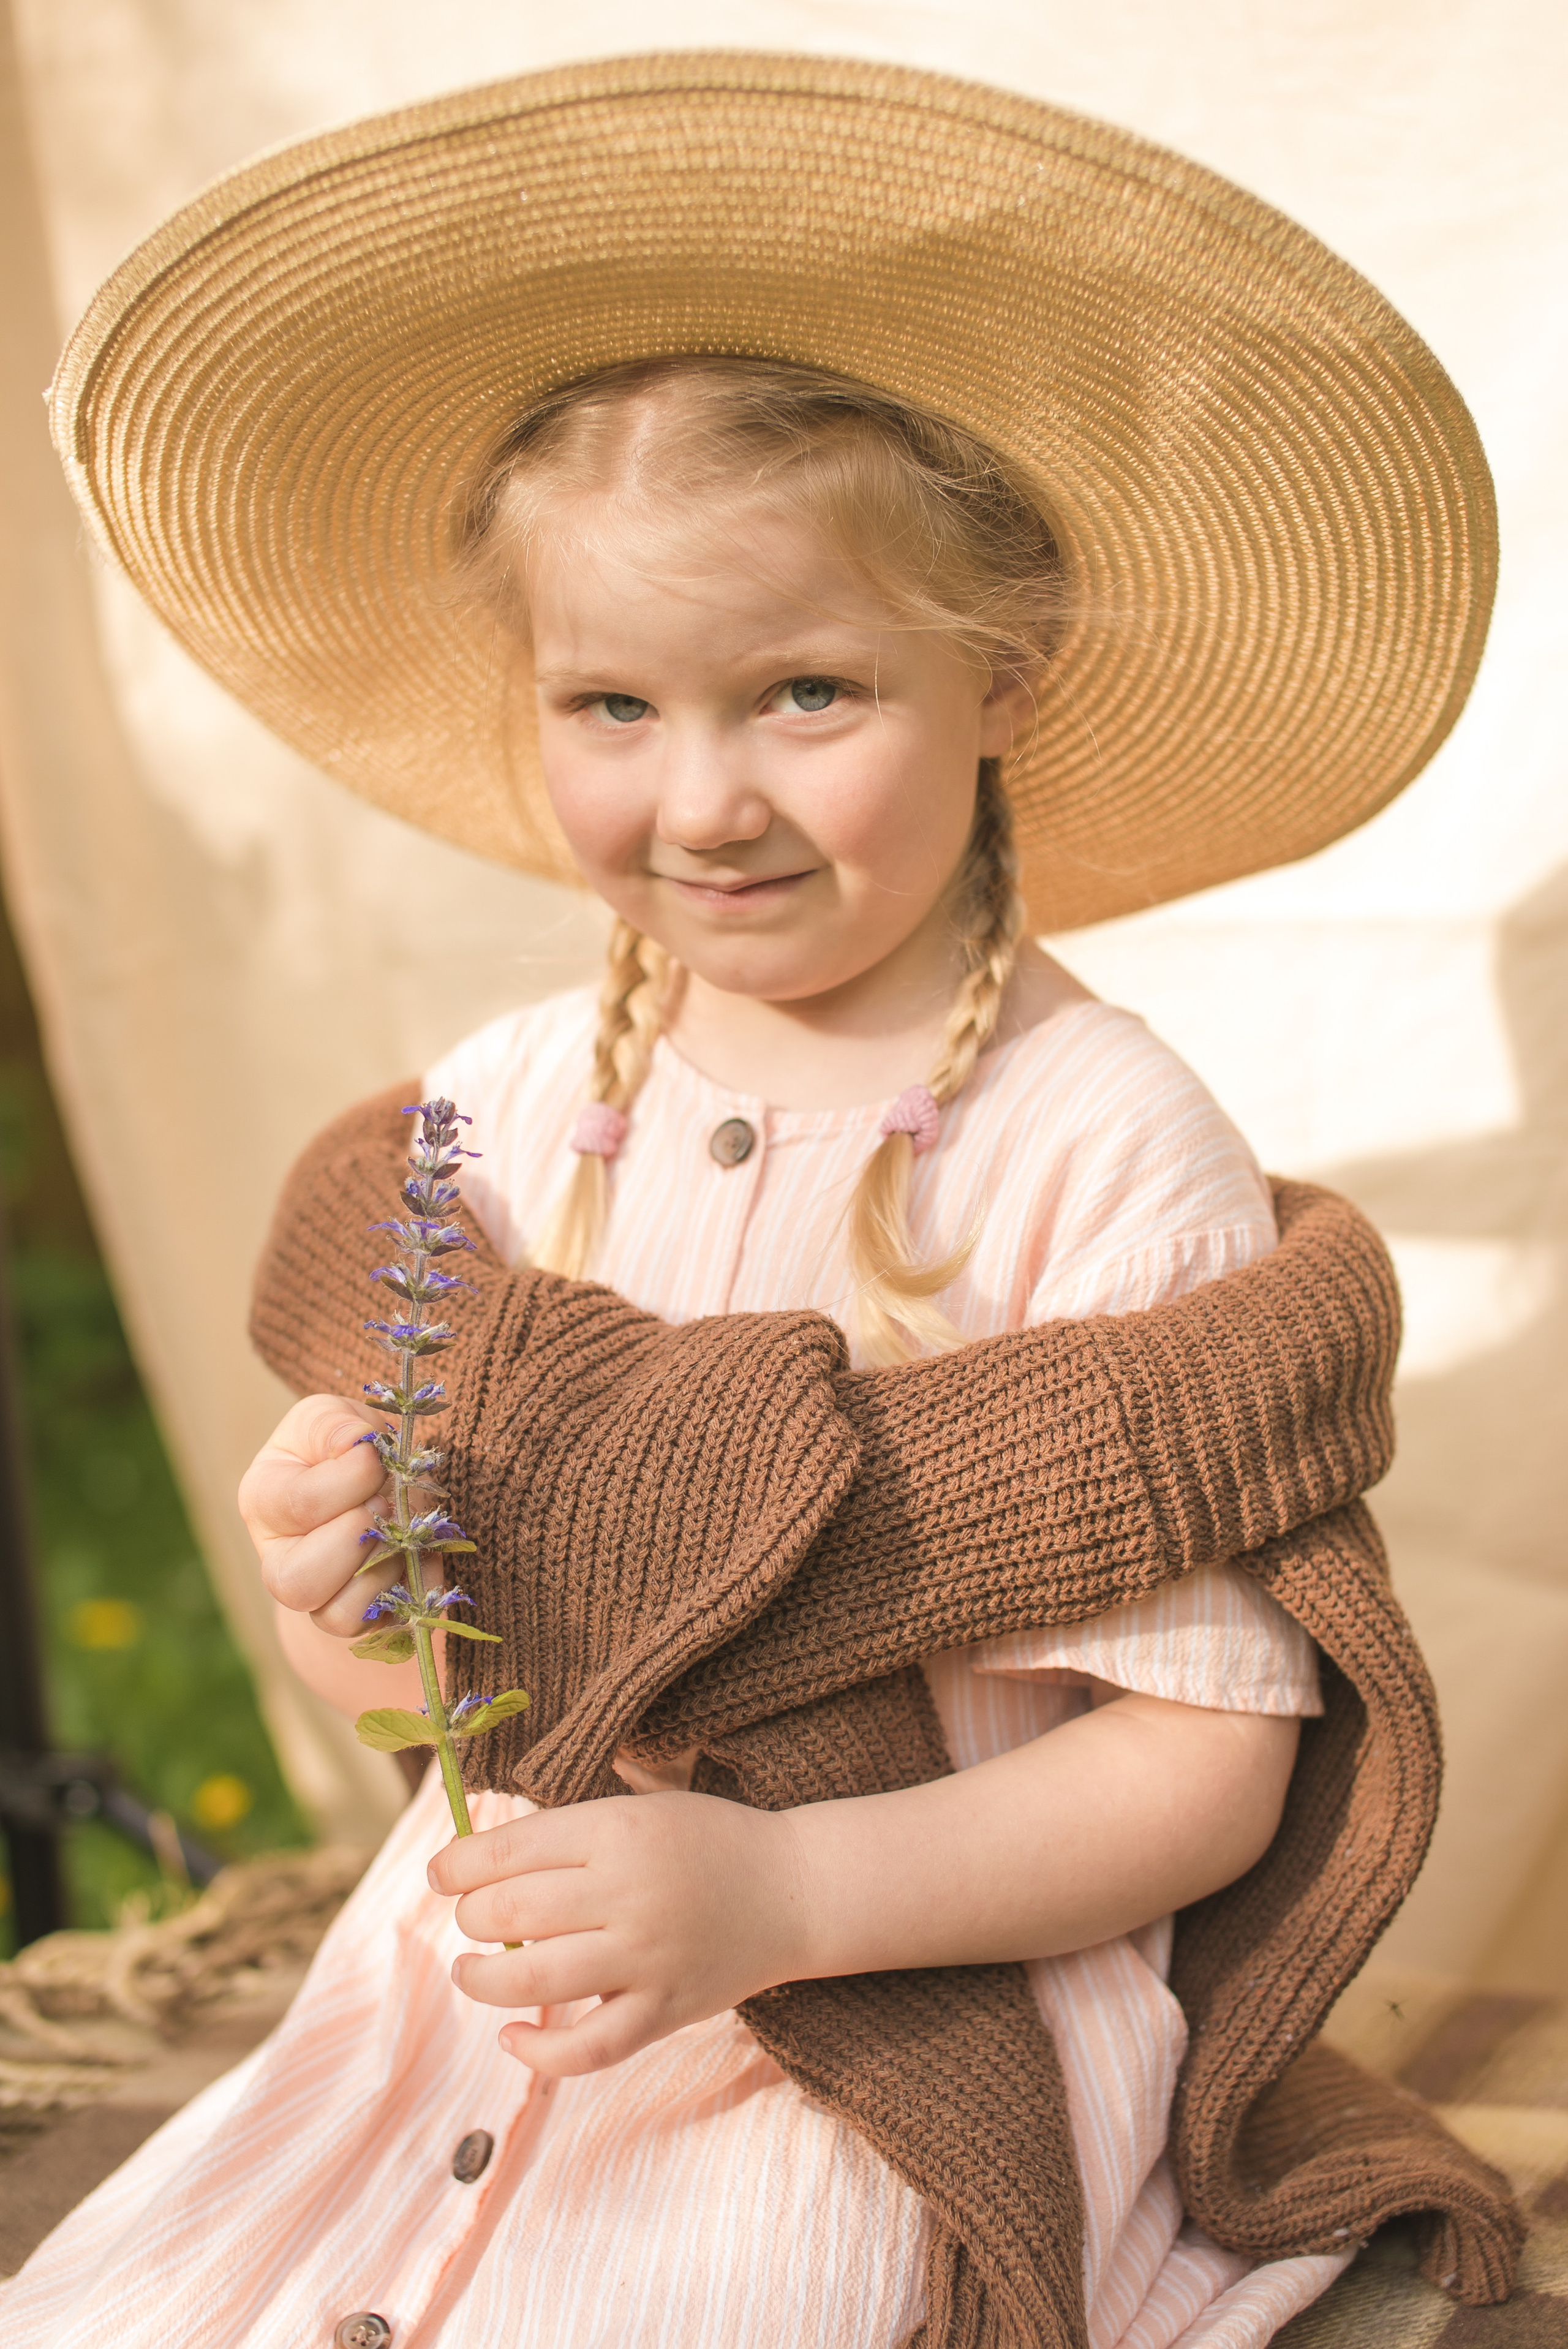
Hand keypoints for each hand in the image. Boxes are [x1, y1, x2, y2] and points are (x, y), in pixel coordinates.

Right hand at [238, 1393, 394, 1635]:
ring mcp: (312, 1598)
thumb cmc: (345, 1448)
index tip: (376, 1458)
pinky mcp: (350, 1620)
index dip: (353, 1479)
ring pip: (336, 1615)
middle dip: (359, 1538)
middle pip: (297, 1581)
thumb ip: (335, 1424)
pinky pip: (375, 1628)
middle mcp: (276, 1558)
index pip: (300, 1503)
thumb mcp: (332, 1417)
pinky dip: (402, 1592)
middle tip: (385, 1505)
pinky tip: (407, 1557)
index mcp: (262, 1498)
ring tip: (398, 1532)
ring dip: (382, 1568)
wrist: (374, 1488)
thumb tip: (354, 1445)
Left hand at [428, 1789, 809, 2074]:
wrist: (793, 1889)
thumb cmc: (705, 1841)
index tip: (440, 1874)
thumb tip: (477, 1857)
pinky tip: (513, 2037)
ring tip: (470, 1971)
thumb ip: (568, 1830)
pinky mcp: (665, 2011)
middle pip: (510, 1911)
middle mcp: (629, 1892)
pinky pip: (589, 2049)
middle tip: (471, 1917)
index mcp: (617, 1830)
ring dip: (482, 1981)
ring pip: (534, 1980)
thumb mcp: (640, 1807)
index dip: (456, 1866)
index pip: (508, 1850)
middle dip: (470, 1917)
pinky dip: (540, 2053)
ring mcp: (647, 1958)